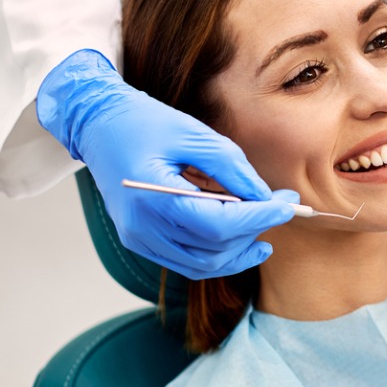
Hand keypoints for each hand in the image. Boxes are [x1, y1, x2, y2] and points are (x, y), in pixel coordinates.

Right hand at [38, 50, 298, 279]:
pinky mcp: (140, 241)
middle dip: (255, 231)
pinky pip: (186, 261)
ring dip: (240, 249)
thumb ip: (232, 168)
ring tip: (266, 223)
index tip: (289, 205)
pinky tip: (242, 239)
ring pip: (202, 264)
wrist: (98, 125)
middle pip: (213, 249)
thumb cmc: (143, 122)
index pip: (218, 225)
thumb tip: (266, 197)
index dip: (258, 218)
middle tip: (282, 206)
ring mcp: (139, 239)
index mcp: (153, 197)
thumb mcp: (194, 133)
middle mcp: (142, 228)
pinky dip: (218, 254)